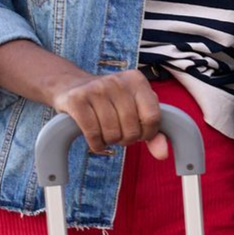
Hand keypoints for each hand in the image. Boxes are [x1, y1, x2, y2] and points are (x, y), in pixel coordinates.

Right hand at [52, 69, 167, 159]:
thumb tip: (163, 154)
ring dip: (110, 141)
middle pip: (132, 129)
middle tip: (119, 133)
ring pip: (112, 134)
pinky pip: (93, 134)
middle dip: (127, 139)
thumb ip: (153, 131)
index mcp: (137, 80)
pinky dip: (96, 144)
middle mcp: (117, 81)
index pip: (152, 117)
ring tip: (106, 132)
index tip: (140, 133)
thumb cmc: (110, 102)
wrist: (71, 85)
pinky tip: (95, 139)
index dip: (147, 133)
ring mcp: (95, 89)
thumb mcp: (136, 109)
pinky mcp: (76, 100)